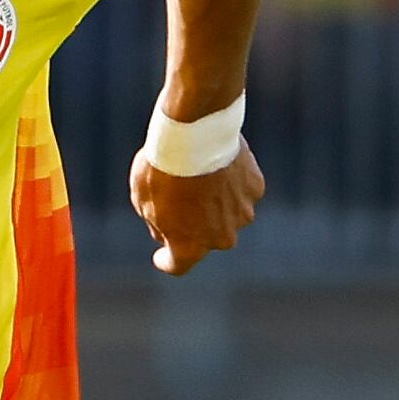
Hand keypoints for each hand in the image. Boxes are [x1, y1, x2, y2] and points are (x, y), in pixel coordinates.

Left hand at [131, 140, 261, 274]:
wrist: (194, 133)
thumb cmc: (162, 167)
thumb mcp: (142, 199)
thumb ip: (157, 223)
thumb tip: (168, 230)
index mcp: (190, 246)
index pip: (178, 266)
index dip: (167, 261)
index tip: (162, 256)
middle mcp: (221, 238)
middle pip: (206, 238)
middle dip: (194, 227)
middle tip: (181, 202)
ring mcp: (242, 214)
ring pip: (228, 215)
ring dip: (216, 204)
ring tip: (202, 177)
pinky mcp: (255, 189)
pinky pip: (242, 191)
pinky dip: (232, 184)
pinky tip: (219, 166)